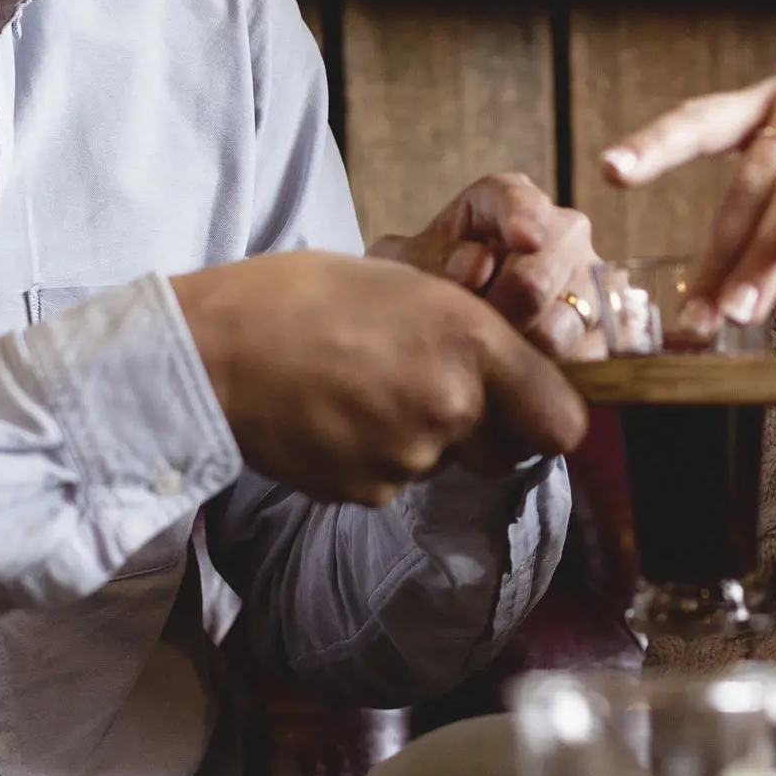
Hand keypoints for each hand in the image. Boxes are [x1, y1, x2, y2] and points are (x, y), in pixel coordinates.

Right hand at [175, 251, 589, 504]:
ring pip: (443, 462)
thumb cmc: (301, 297)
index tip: (531, 406)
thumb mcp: (406, 284)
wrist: (213, 352)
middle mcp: (451, 406)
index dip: (549, 417)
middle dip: (480, 427)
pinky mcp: (366, 492)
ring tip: (358, 388)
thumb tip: (515, 377)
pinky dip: (372, 458)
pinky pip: (392, 482)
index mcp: (470, 341)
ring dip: (417, 437)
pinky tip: (333, 417)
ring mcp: (408, 457)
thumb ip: (471, 335)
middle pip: (506, 449)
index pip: (563, 422)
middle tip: (422, 385)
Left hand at [368, 171, 603, 356]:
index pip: (518, 198)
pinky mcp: (600, 334)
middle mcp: (560, 235)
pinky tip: (523, 375)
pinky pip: (588, 358)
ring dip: (525, 347)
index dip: (524, 216)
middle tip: (477, 328)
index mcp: (505, 205)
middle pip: (546, 270)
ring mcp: (586, 284)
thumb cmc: (427, 285)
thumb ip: (431, 259)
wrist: (441, 330)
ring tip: (494, 354)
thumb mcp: (406, 265)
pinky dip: (553, 373)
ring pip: (567, 322)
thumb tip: (478, 266)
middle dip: (508, 305)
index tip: (525, 239)